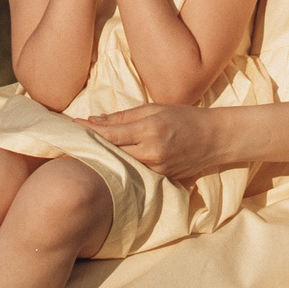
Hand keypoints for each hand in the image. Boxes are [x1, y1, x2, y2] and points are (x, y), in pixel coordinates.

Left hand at [83, 103, 244, 182]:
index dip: (89, 131)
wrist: (215, 138)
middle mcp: (152, 151)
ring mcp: (157, 168)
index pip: (111, 133)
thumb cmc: (185, 117)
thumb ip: (125, 116)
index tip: (72, 125)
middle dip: (94, 145)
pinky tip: (113, 163)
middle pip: (112, 152)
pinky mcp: (162, 178)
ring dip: (107, 158)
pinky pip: (136, 172)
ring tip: (90, 151)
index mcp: (149, 129)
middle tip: (74, 140)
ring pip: (122, 164)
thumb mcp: (155, 109)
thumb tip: (95, 121)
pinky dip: (124, 166)